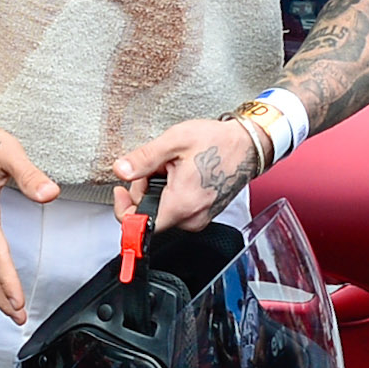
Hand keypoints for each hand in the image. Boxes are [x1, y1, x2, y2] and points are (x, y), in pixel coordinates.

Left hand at [112, 116, 259, 233]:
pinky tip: (179, 175)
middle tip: (154, 166)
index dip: (124, 208)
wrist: (248, 145)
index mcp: (182, 204)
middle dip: (143, 190)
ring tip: (170, 167)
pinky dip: (171, 193)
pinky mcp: (204, 214)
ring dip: (157, 190)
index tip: (121, 190)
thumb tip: (120, 170)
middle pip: (150, 215)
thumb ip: (143, 158)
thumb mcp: (174, 141)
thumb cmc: (217, 142)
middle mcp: (192, 218)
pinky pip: (177, 210)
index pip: (140, 225)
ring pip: (162, 212)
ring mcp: (200, 218)